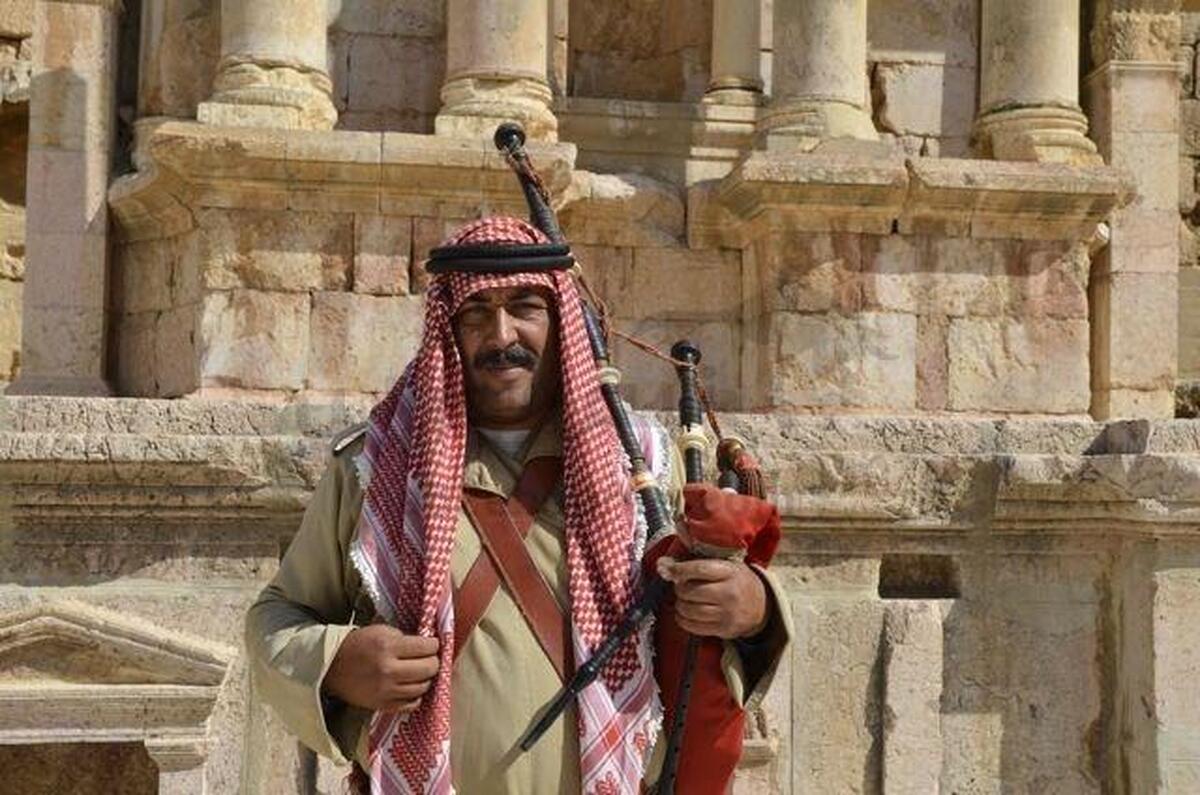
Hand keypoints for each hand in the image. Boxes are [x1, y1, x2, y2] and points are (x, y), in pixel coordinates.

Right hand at [322, 624, 439, 713]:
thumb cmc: (358, 645)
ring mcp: (386, 690)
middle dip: (433, 661)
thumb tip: (428, 645)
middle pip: (429, 668)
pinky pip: (411, 704)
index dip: (434, 644)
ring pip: (423, 687)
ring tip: (420, 672)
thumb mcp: (381, 631)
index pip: (427, 647)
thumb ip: (404, 638)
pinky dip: (416, 696)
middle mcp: (388, 670)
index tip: (432, 644)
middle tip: (429, 658)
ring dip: (425, 679)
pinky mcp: (382, 705)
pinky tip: (411, 687)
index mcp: (388, 647)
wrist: (331, 667)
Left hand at [656, 557, 768, 639]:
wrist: (761, 605)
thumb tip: (662, 564)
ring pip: (689, 610)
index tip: (669, 570)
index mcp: (729, 572)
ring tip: (684, 600)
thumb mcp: (724, 565)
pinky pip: (693, 626)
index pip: (698, 569)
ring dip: (680, 605)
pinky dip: (683, 620)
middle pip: (690, 591)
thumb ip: (694, 562)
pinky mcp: (723, 629)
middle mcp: (729, 593)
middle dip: (679, 589)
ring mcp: (727, 613)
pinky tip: (686, 613)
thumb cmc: (736, 581)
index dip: (679, 569)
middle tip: (681, 587)